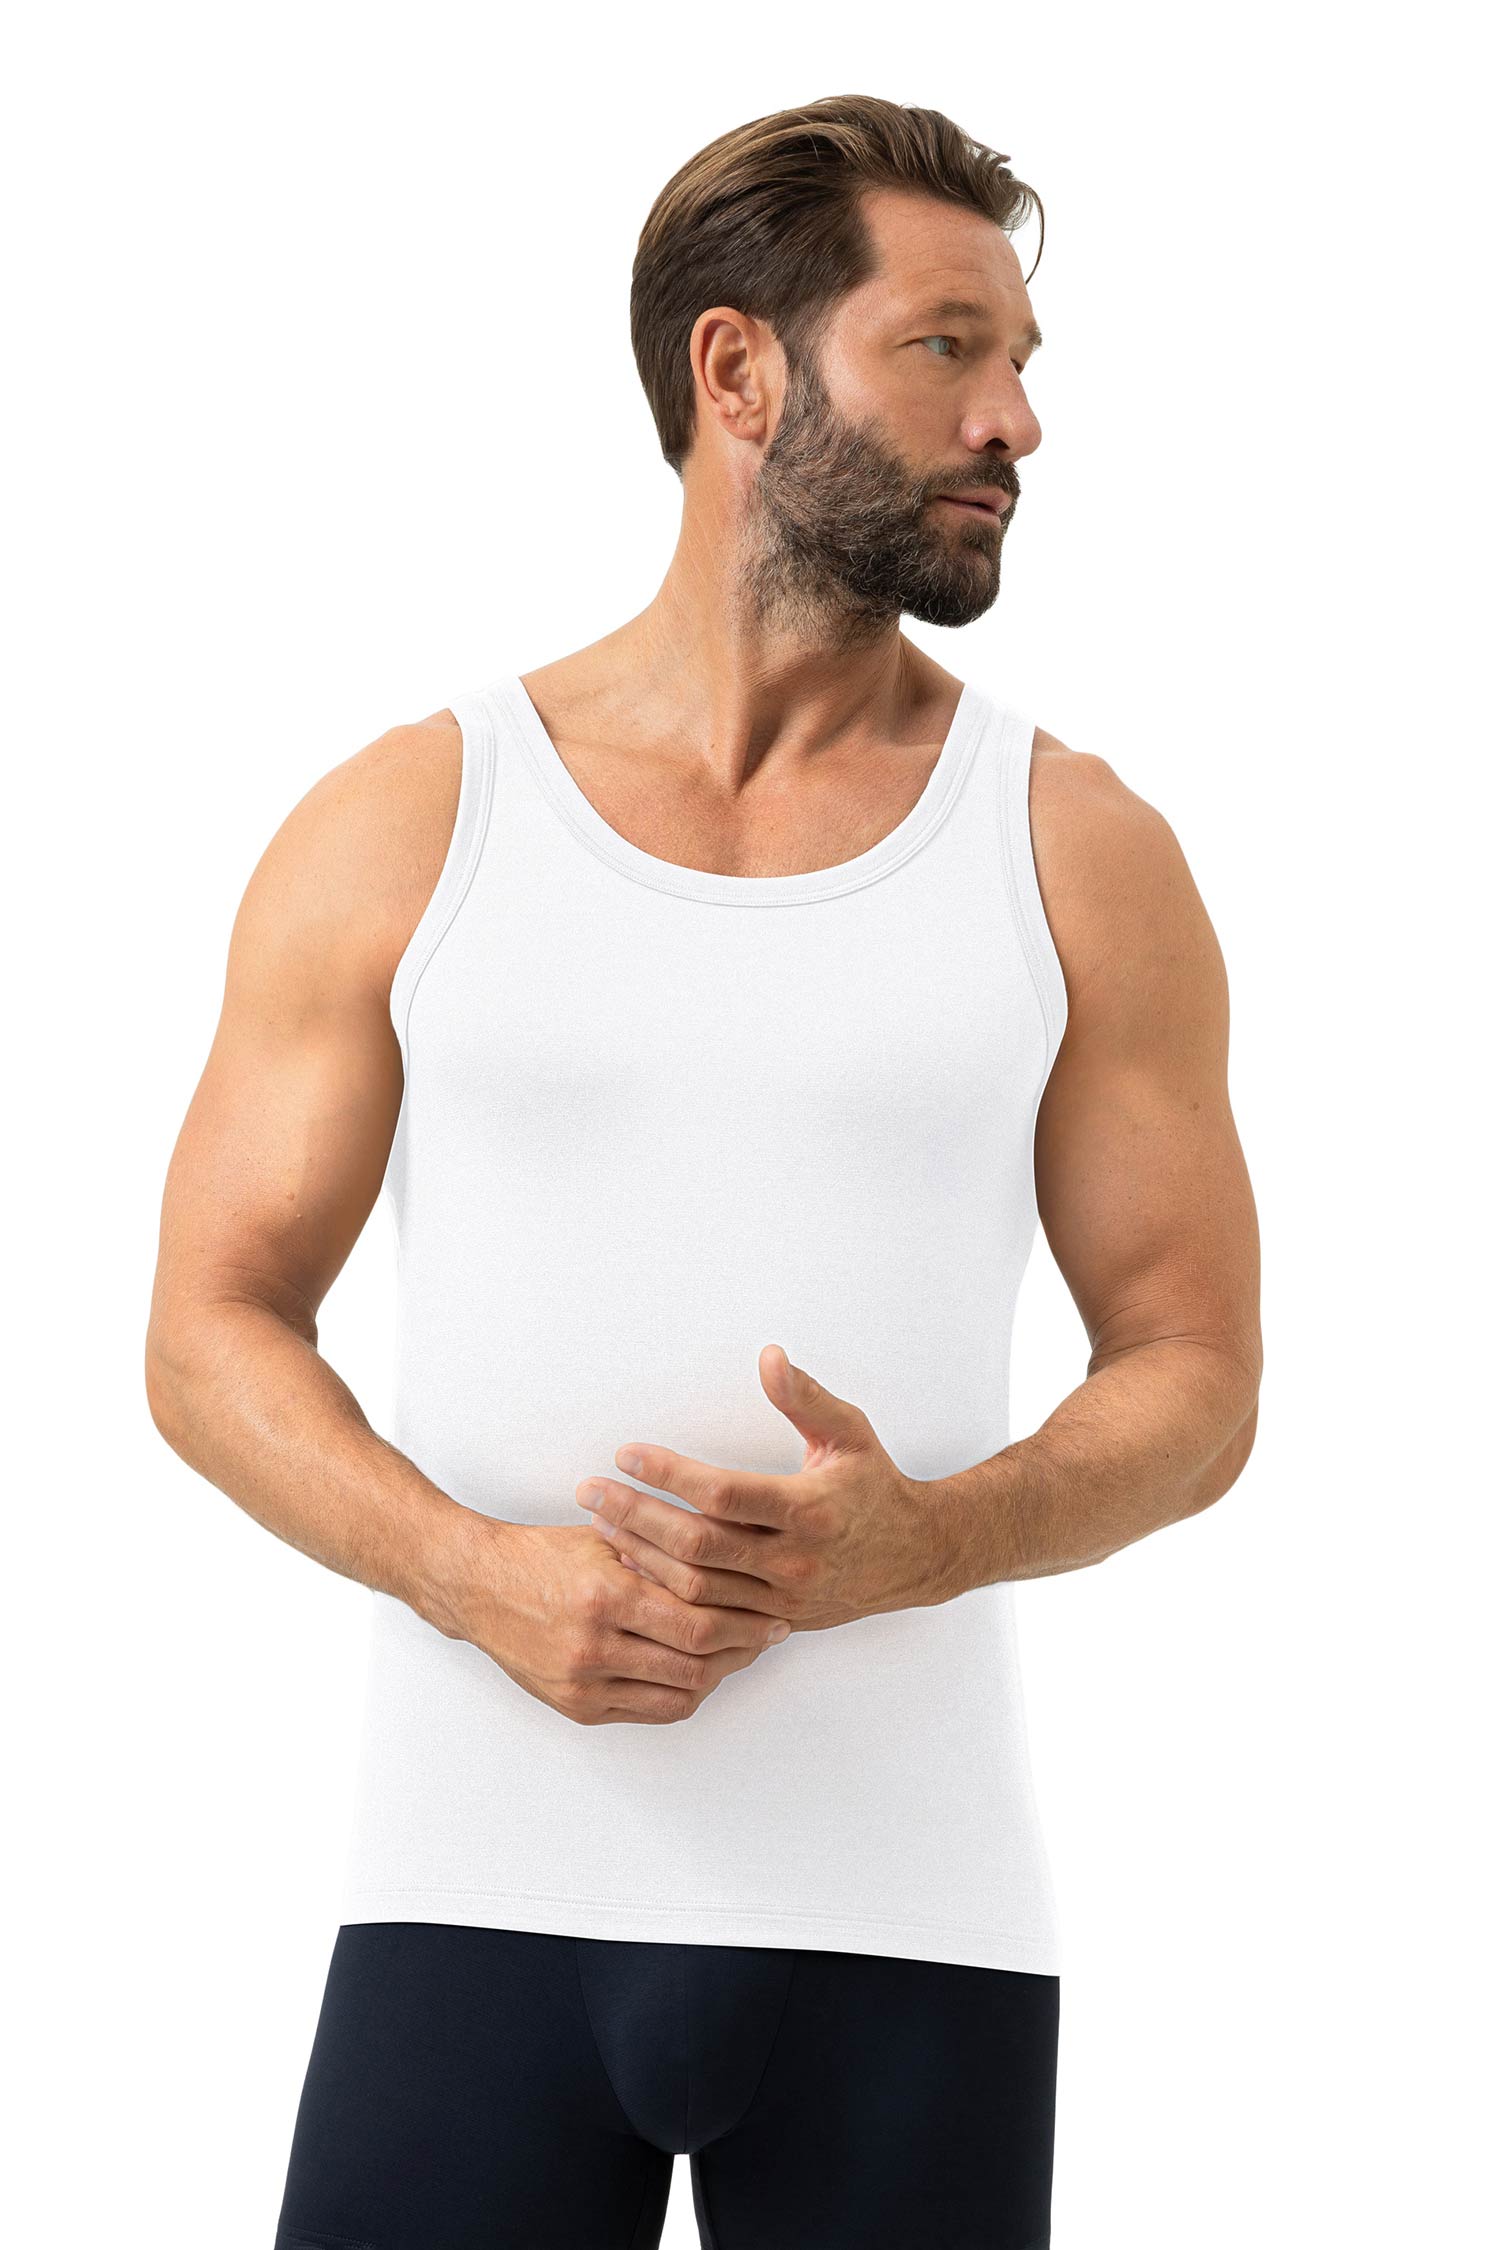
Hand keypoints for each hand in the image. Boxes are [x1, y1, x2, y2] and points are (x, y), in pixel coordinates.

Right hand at [451, 1515, 790, 1725]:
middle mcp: (594, 1645)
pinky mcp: (576, 1708)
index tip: (773, 1616)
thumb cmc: (544, 1555)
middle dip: (741, 1651)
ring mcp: (583, 1683)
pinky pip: (648, 1712)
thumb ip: (663, 1557)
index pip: (698, 1622)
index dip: (745, 1624)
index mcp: (606, 1595)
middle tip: (767, 1636)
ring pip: (677, 1695)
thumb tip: (734, 1565)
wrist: (478, 1586)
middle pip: (694, 1663)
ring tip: (736, 1654)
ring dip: (716, 1677)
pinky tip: (696, 1672)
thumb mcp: (605, 1541)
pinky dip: (681, 1694)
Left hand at [574, 1346, 934, 1632]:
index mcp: (810, 1510)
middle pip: (698, 1545)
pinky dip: (665, 1591)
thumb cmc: (876, 1486)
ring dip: (642, 1555)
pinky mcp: (773, 1623)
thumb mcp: (849, 1433)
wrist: (915, 1557)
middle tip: (591, 1490)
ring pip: (697, 1588)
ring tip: (601, 1523)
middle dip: (636, 1516)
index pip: (724, 1494)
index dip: (670, 1474)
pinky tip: (633, 1564)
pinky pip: (708, 1615)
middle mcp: (794, 1560)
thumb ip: (804, 1397)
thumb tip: (770, 1356)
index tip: (626, 1453)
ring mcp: (782, 1599)